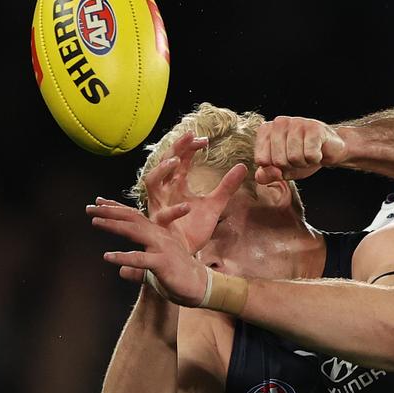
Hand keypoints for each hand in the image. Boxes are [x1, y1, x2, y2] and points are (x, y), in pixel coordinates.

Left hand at [86, 196, 206, 304]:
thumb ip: (136, 268)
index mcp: (157, 234)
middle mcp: (159, 235)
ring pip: (135, 232)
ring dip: (114, 225)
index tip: (98, 201)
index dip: (116, 208)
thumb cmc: (177, 276)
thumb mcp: (153, 270)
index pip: (134, 217)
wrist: (201, 287)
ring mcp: (162, 248)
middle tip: (90, 207)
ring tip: (95, 221)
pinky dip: (123, 257)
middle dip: (110, 211)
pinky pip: (141, 259)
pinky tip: (108, 256)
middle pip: (132, 218)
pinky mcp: (163, 263)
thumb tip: (121, 272)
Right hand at [145, 132, 248, 250]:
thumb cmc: (193, 228)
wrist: (185, 255)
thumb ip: (226, 186)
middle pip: (164, 164)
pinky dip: (174, 211)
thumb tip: (242, 166)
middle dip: (174, 149)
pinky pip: (163, 216)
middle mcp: (165, 193)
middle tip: (188, 136)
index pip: (179, 159)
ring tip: (176, 162)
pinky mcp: (160, 227)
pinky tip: (188, 206)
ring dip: (161, 171)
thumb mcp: (214, 205)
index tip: (204, 139)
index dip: (188, 147)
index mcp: (176, 185)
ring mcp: (160, 208)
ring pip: (151, 184)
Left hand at [254, 115, 347, 183]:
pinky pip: (310, 155)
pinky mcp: (314, 128)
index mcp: (266, 130)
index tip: (285, 159)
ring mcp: (297, 122)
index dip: (275, 168)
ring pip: (294, 158)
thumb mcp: (280, 169)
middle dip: (291, 166)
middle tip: (300, 157)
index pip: (261, 160)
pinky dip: (315, 159)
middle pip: (278, 161)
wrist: (329, 149)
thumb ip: (266, 174)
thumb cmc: (301, 157)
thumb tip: (261, 176)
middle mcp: (279, 122)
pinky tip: (318, 151)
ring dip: (304, 162)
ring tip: (308, 153)